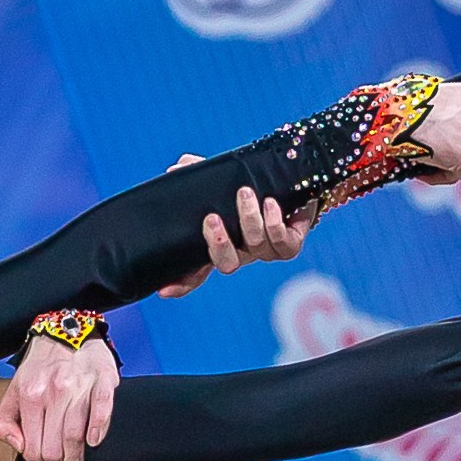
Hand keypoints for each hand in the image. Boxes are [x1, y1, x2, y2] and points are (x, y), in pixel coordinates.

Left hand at [0, 332, 119, 460]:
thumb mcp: (14, 389)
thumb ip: (7, 420)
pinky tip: (93, 444)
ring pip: (74, 435)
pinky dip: (98, 430)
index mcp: (29, 395)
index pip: (32, 446)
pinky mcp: (102, 381)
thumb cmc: (41, 365)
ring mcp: (79, 387)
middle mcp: (53, 392)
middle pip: (53, 446)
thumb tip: (18, 446)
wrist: (66, 330)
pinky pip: (102, 410)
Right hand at [158, 153, 319, 295]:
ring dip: (248, 219)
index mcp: (223, 243)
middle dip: (218, 244)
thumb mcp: (223, 180)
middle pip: (226, 264)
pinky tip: (270, 204)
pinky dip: (274, 223)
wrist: (296, 184)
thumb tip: (177, 170)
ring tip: (245, 193)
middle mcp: (243, 252)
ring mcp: (266, 250)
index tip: (164, 290)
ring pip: (254, 246)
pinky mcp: (290, 244)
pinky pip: (282, 244)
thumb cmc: (255, 186)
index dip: (182, 284)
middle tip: (212, 219)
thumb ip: (198, 174)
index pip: (197, 271)